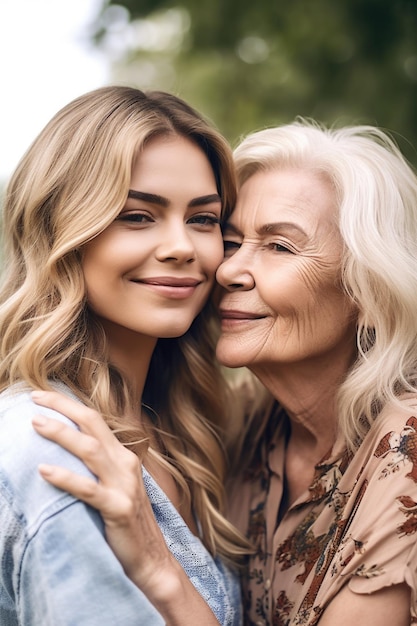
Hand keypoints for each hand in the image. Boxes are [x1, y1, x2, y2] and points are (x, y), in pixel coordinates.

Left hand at [31, 390, 219, 625]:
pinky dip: (65, 477)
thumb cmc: (127, 523)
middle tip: (35, 399)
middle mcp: (125, 464)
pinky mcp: (117, 508)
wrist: (151, 559)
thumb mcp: (116, 486)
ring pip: (89, 450)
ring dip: (61, 433)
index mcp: (123, 456)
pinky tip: (44, 470)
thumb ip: (99, 466)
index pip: (95, 420)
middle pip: (92, 424)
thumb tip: (68, 449)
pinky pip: (88, 489)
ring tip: (35, 424)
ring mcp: (123, 485)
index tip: (43, 395)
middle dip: (63, 407)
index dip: (69, 404)